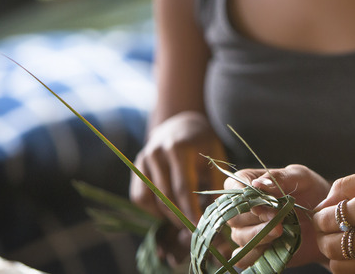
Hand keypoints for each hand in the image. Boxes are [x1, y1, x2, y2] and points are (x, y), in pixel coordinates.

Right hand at [130, 112, 226, 263]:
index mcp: (179, 148)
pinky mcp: (136, 167)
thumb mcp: (215, 157)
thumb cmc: (203, 143)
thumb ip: (216, 184)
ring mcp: (144, 159)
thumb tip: (218, 215)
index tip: (199, 227)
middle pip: (166, 196)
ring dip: (166, 216)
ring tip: (182, 222)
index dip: (190, 211)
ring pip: (151, 199)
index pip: (183, 188)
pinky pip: (139, 196)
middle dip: (180, 217)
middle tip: (193, 230)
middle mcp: (157, 153)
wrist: (181, 123)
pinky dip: (151, 210)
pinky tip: (167, 213)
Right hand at [225, 165, 330, 268]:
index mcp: (250, 183)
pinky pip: (243, 257)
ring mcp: (248, 230)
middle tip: (278, 217)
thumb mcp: (300, 177)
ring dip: (259, 235)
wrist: (327, 219)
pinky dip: (255, 255)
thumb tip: (256, 184)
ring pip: (239, 237)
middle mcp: (244, 208)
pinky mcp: (256, 250)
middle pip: (233, 215)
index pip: (232, 185)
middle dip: (255, 217)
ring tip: (281, 231)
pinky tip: (273, 247)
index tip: (262, 201)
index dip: (243, 194)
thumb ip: (279, 178)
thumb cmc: (312, 191)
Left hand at [312, 165, 354, 272]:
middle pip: (330, 243)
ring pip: (339, 265)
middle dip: (323, 233)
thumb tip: (328, 196)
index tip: (323, 210)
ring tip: (341, 239)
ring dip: (333, 253)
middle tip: (327, 225)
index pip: (330, 216)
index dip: (321, 213)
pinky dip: (350, 264)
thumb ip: (354, 183)